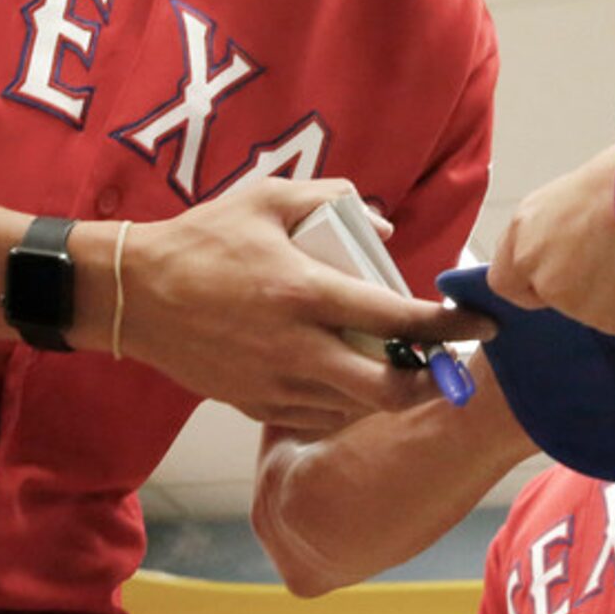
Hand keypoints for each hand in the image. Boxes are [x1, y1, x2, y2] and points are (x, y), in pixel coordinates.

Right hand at [118, 177, 488, 431]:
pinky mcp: (254, 404)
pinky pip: (317, 415)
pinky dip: (343, 403)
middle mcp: (295, 346)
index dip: (448, 325)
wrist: (135, 295)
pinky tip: (344, 376)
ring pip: (353, 408)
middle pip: (385, 390)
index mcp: (303, 292)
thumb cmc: (202, 240)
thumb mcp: (266, 198)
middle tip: (439, 363)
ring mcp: (274, 382)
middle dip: (426, 383)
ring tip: (394, 365)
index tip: (479, 323)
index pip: (396, 319)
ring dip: (383, 392)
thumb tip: (384, 229)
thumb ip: (331, 199)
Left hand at [489, 139, 614, 333]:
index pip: (504, 280)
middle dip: (570, 286)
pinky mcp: (605, 318)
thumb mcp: (572, 193)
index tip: (548, 273)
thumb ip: (554, 227)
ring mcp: (568, 298)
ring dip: (606, 292)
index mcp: (524, 229)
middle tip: (604, 262)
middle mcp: (538, 267)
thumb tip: (567, 239)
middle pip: (545, 295)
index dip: (528, 280)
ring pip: (584, 307)